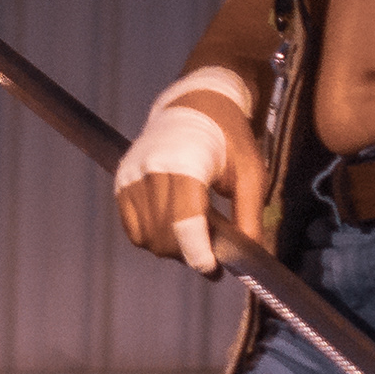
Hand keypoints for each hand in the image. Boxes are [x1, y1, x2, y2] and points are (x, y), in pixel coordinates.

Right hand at [113, 87, 262, 275]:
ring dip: (171, 249)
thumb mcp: (251, 172)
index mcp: (186, 161)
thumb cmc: (229, 137)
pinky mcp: (122, 182)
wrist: (196, 103)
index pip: (185, 221)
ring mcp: (132, 175)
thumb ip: (249, 215)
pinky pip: (133, 230)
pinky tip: (173, 230)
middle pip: (165, 235)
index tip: (213, 270)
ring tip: (194, 237)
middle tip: (211, 253)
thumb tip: (249, 255)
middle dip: (189, 253)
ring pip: (147, 238)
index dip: (198, 253)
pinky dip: (152, 239)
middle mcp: (152, 168)